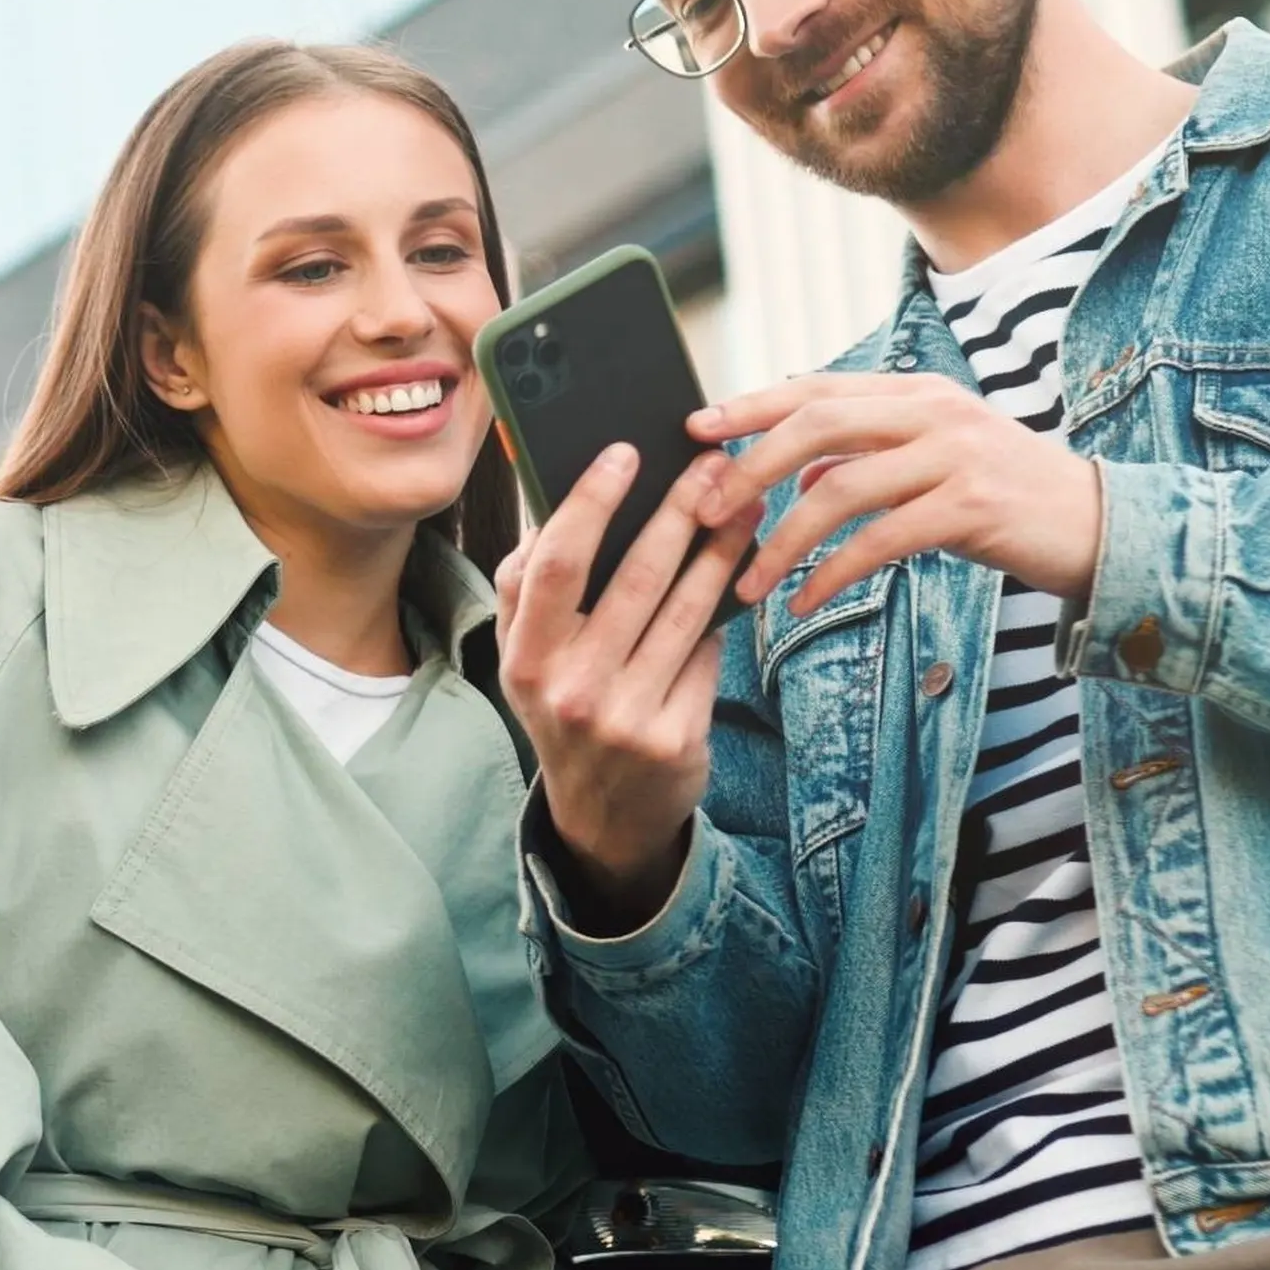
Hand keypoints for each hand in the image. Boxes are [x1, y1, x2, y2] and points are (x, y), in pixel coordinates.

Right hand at [492, 444, 754, 932]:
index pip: (555, 565)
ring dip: (722, 546)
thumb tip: (562, 506)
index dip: (590, 503)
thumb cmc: (566, 710)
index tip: (624, 453)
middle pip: (636, 576)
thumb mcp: (526, 660)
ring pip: (686, 609)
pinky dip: (726, 607)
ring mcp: (624, 717)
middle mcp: (570, 690)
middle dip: (680, 508)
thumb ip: (530, 590)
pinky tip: (744, 571)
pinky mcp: (674, 737)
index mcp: (523, 659)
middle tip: (713, 464)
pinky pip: (708, 653)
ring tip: (746, 504)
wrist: (602, 815)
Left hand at [687, 373, 1104, 614]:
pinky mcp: (971, 508)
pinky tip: (802, 601)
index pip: (816, 388)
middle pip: (818, 425)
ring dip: (783, 540)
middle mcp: (933, 412)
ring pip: (842, 488)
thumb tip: (796, 477)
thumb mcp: (930, 465)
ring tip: (746, 585)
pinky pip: (879, 540)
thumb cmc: (1002, 499)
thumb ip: (865, 461)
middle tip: (706, 510)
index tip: (694, 428)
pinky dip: (831, 574)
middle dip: (751, 467)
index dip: (751, 406)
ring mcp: (955, 456)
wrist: (1099, 526)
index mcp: (914, 393)